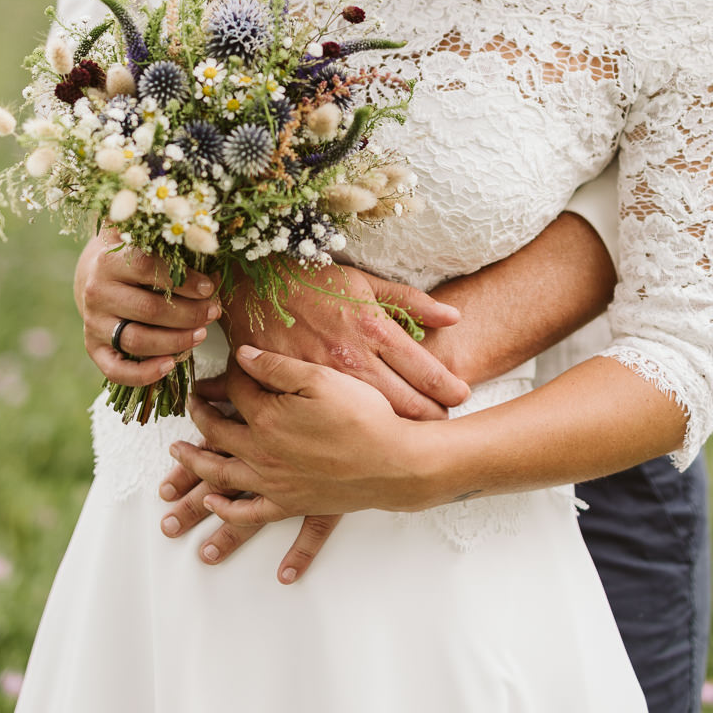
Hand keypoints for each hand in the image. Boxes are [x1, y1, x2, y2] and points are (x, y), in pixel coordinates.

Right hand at [74, 228, 221, 388]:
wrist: (95, 277)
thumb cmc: (133, 258)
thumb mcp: (145, 243)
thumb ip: (172, 246)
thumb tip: (211, 254)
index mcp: (109, 261)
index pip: (148, 269)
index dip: (183, 280)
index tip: (209, 288)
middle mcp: (97, 293)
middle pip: (148, 310)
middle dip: (188, 314)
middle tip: (213, 312)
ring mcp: (94, 323)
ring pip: (137, 340)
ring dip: (175, 341)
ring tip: (202, 334)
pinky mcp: (93, 348)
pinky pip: (116, 370)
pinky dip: (144, 374)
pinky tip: (170, 366)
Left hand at [172, 346, 428, 521]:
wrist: (394, 462)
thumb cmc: (363, 415)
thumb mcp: (321, 377)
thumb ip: (278, 366)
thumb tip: (242, 355)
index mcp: (265, 417)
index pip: (235, 391)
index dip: (229, 376)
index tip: (228, 367)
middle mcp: (261, 453)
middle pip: (216, 434)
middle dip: (197, 420)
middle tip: (188, 411)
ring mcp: (273, 482)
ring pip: (220, 476)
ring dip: (193, 467)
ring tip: (176, 460)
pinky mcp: (291, 503)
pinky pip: (252, 513)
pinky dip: (230, 513)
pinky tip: (218, 508)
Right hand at [220, 261, 468, 420]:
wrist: (252, 283)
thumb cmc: (313, 279)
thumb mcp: (365, 281)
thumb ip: (411, 302)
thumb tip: (454, 317)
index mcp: (375, 329)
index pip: (428, 372)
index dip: (450, 390)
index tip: (460, 396)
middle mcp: (353, 358)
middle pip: (408, 405)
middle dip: (432, 418)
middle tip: (444, 422)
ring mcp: (325, 379)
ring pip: (376, 419)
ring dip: (400, 428)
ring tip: (415, 433)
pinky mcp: (299, 391)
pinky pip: (334, 417)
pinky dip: (355, 427)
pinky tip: (367, 432)